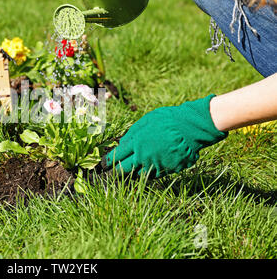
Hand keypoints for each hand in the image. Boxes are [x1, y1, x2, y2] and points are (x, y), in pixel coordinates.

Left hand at [103, 94, 228, 177]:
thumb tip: (122, 144)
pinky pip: (152, 175)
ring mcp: (155, 165)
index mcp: (136, 143)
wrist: (192, 127)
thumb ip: (132, 134)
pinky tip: (145, 169)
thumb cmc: (167, 120)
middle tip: (111, 172)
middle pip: (124, 169)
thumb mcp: (146, 121)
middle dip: (116, 171)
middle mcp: (143, 156)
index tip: (103, 164)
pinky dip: (147, 173)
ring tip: (128, 171)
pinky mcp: (166, 170)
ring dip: (131, 174)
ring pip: (137, 175)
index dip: (108, 162)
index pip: (116, 156)